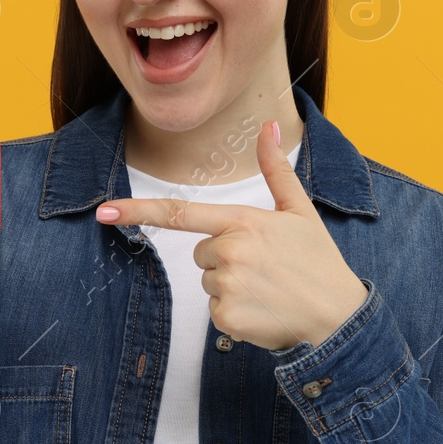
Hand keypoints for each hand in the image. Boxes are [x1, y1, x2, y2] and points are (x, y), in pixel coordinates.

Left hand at [95, 120, 368, 351]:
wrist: (338, 317)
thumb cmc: (318, 262)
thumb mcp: (300, 211)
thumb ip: (276, 169)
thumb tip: (269, 126)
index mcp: (243, 222)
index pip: (180, 213)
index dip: (137, 211)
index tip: (103, 211)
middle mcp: (230, 251)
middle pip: (200, 253)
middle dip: (224, 260)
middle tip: (265, 268)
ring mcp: (227, 286)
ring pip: (207, 282)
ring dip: (231, 288)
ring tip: (268, 289)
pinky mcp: (227, 318)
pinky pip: (215, 312)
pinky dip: (236, 315)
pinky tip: (264, 311)